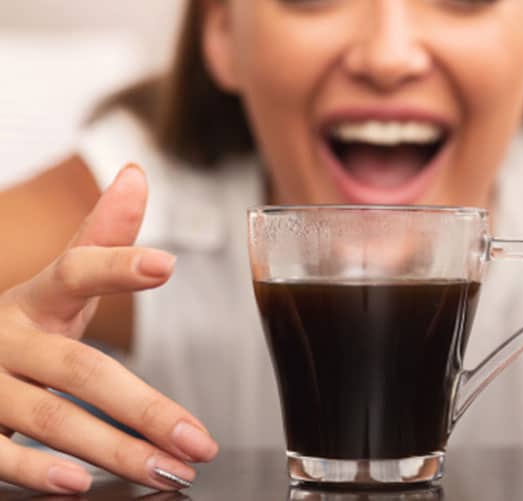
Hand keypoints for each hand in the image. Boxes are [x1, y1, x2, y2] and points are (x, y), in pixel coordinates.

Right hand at [0, 165, 217, 493]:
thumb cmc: (21, 324)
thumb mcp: (55, 283)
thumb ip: (101, 239)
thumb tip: (136, 176)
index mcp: (36, 297)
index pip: (76, 270)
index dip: (118, 265)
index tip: (165, 264)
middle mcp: (8, 337)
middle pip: (80, 368)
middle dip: (145, 408)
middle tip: (199, 440)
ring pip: (50, 417)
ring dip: (113, 450)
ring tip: (170, 470)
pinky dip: (38, 472)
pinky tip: (81, 485)